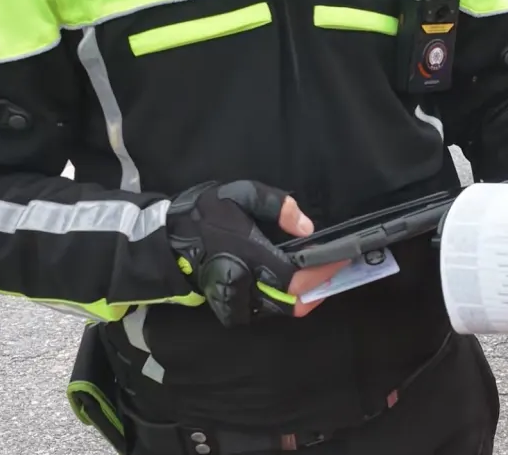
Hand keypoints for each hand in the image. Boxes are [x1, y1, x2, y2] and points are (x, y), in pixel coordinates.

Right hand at [166, 181, 349, 326]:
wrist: (167, 240)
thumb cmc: (205, 213)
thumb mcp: (241, 193)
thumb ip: (277, 205)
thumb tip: (306, 227)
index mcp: (250, 254)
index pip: (296, 276)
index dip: (322, 272)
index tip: (340, 259)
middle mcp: (246, 281)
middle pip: (292, 303)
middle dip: (317, 290)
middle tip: (333, 272)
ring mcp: (236, 298)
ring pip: (278, 310)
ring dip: (301, 297)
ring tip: (317, 277)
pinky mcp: (227, 307)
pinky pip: (261, 313)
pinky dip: (280, 303)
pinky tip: (290, 286)